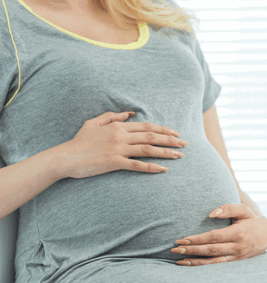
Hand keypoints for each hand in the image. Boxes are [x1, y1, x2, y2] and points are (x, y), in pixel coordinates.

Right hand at [55, 111, 187, 178]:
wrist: (65, 157)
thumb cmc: (79, 141)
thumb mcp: (94, 123)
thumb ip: (112, 116)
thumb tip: (130, 113)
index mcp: (118, 126)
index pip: (146, 126)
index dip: (163, 129)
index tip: (176, 133)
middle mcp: (120, 136)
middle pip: (151, 136)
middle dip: (170, 140)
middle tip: (185, 144)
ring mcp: (118, 149)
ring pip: (148, 149)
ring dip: (166, 152)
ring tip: (180, 156)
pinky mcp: (114, 162)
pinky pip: (137, 165)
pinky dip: (151, 167)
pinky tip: (163, 169)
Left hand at [170, 203, 266, 265]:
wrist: (266, 236)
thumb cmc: (251, 220)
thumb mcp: (244, 210)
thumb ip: (229, 208)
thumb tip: (211, 213)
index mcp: (238, 233)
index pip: (213, 237)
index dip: (197, 239)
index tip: (182, 239)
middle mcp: (237, 247)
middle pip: (210, 250)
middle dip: (192, 250)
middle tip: (175, 249)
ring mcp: (236, 257)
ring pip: (212, 261)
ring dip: (195, 261)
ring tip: (179, 260)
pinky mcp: (235, 262)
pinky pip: (216, 265)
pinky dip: (202, 266)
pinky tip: (190, 265)